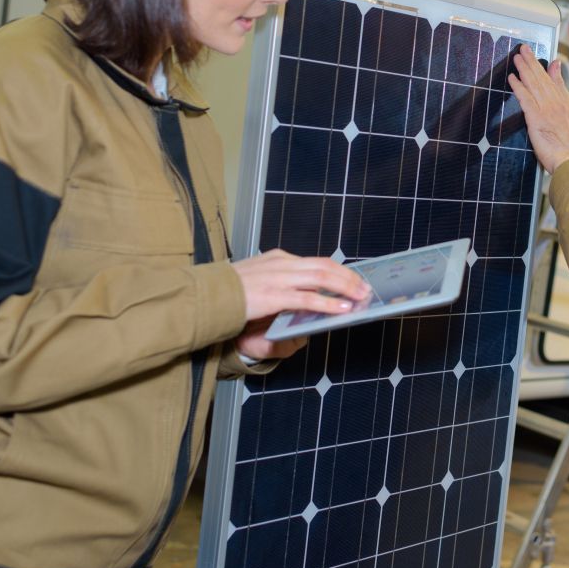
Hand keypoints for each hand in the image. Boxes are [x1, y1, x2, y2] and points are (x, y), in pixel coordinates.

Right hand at [231, 249, 370, 358]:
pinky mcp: (272, 296)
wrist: (203, 297)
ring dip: (345, 288)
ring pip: (322, 278)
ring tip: (360, 297)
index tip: (355, 279)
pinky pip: (307, 299)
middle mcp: (281, 263)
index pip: (317, 261)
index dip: (340, 271)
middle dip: (349, 278)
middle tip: (365, 288)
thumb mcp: (260, 281)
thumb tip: (307, 295)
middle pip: (325, 266)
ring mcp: (277, 278)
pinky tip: (341, 308)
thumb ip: (283, 285)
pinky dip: (328, 303)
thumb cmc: (230, 292)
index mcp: (279, 259)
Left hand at [508, 44, 568, 173]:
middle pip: (543, 79)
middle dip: (533, 63)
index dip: (552, 72)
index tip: (549, 61)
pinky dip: (518, 87)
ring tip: (517, 57)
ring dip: (524, 69)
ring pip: (534, 84)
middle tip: (525, 50)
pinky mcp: (536, 118)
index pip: (559, 85)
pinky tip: (511, 78)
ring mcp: (547, 109)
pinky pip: (525, 98)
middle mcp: (558, 105)